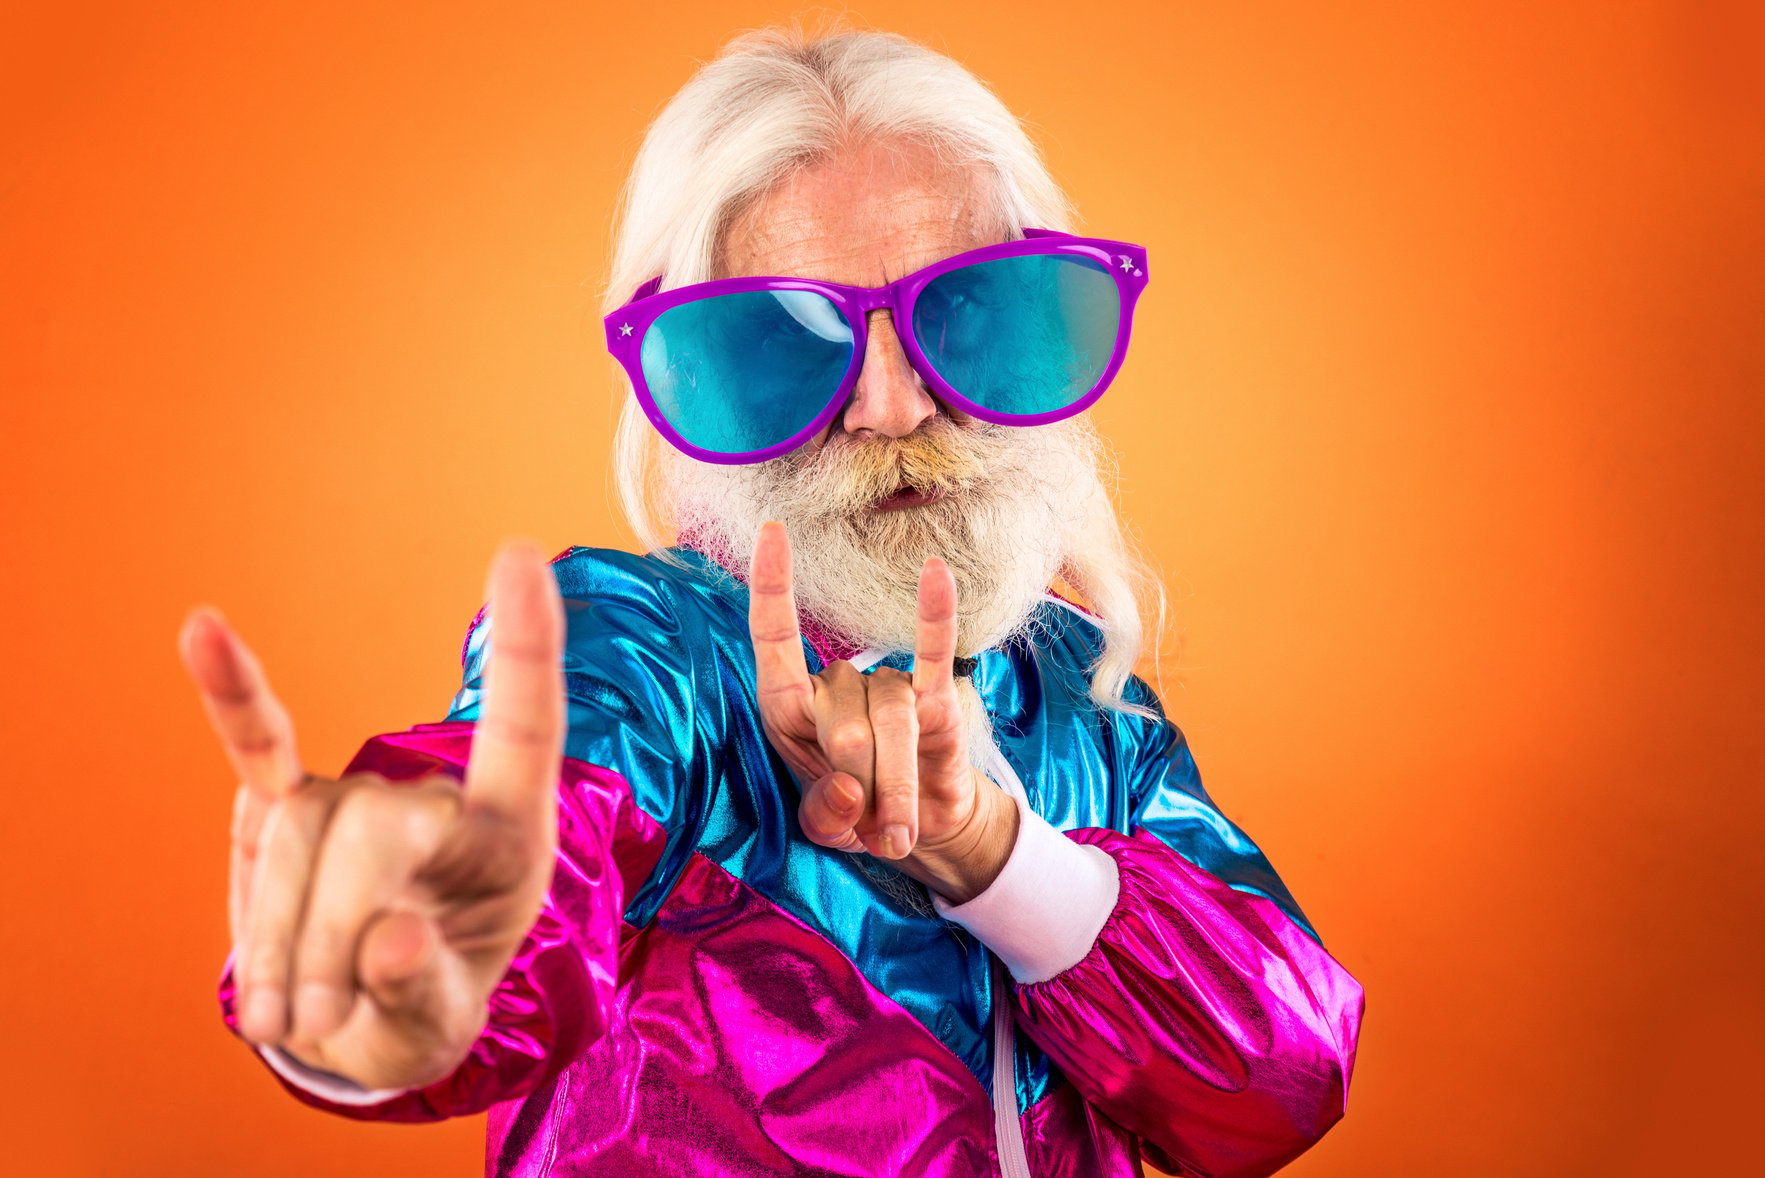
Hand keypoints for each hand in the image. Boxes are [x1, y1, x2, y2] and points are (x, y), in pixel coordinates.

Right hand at [179, 541, 565, 1090]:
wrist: (360, 1022)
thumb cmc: (417, 1007)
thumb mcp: (435, 1028)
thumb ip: (419, 992)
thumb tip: (390, 938)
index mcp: (509, 837)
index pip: (525, 726)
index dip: (526, 644)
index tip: (521, 555)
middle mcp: (436, 800)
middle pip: (371, 824)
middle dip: (331, 928)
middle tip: (314, 1020)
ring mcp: (360, 796)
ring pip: (300, 835)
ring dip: (280, 938)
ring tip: (287, 1017)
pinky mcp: (288, 804)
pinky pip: (260, 744)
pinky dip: (231, 694)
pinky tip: (201, 632)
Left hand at [747, 521, 1017, 903]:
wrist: (918, 826)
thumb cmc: (856, 814)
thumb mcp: (826, 826)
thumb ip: (823, 815)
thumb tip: (845, 791)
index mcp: (788, 708)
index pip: (774, 638)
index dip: (770, 587)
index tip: (772, 532)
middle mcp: (835, 685)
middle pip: (844, 727)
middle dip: (860, 789)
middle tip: (870, 831)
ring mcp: (885, 686)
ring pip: (890, 724)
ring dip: (894, 790)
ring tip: (896, 833)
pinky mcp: (934, 696)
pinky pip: (934, 652)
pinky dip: (935, 616)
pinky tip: (936, 573)